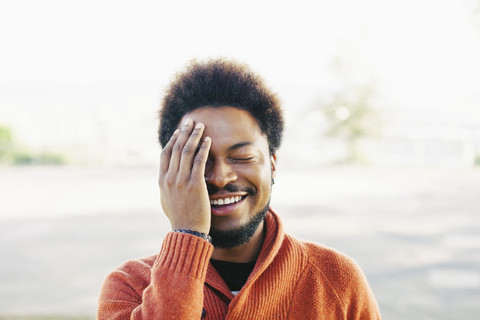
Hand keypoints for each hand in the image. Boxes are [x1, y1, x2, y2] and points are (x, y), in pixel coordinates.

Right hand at [158, 118, 211, 233]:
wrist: (186, 232)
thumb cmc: (179, 218)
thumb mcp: (167, 201)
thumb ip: (167, 187)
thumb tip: (167, 180)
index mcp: (162, 181)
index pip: (165, 154)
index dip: (172, 140)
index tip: (179, 131)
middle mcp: (170, 178)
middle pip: (176, 148)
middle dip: (184, 132)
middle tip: (190, 121)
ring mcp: (182, 181)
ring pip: (187, 152)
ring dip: (194, 136)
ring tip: (200, 126)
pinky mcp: (195, 184)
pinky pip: (199, 161)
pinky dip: (204, 148)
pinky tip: (208, 140)